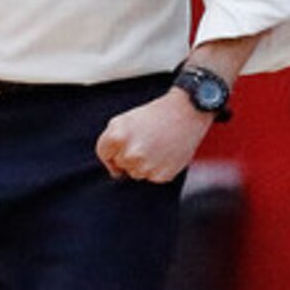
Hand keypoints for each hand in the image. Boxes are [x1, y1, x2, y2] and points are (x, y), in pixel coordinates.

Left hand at [96, 90, 210, 182]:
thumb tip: (113, 171)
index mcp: (117, 137)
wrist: (186, 113)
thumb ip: (110, 142)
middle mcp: (130, 154)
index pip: (104, 155)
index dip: (112, 150)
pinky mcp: (161, 175)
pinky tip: (165, 153)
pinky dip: (158, 168)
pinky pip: (152, 177)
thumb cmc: (154, 115)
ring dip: (143, 163)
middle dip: (128, 155)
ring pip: (136, 173)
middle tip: (145, 140)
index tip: (124, 144)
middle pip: (120, 165)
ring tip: (156, 145)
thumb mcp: (124, 120)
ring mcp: (146, 166)